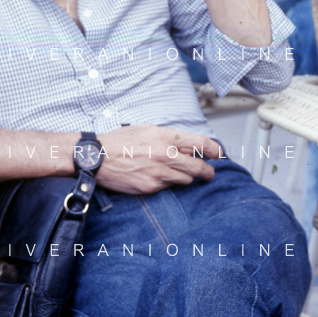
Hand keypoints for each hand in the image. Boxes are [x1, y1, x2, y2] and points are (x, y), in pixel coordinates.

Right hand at [96, 124, 222, 193]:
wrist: (98, 157)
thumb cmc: (122, 141)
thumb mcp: (149, 129)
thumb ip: (170, 136)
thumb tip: (187, 144)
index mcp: (167, 137)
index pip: (202, 143)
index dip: (215, 150)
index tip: (219, 154)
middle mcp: (166, 155)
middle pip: (199, 167)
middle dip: (207, 172)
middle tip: (209, 173)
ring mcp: (159, 173)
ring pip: (186, 179)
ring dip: (186, 177)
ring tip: (181, 174)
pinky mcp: (150, 187)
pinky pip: (168, 187)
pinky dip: (168, 183)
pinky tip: (159, 177)